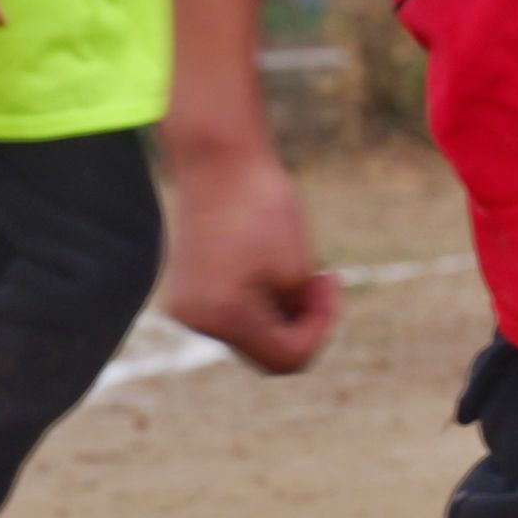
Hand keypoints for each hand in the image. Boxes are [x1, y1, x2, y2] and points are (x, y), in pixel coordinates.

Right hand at [159, 131, 342, 375]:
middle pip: (268, 352)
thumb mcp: (296, 268)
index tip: (330, 280)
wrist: (219, 160)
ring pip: (252, 334)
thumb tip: (290, 343)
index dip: (322, 327)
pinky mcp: (189, 291)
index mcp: (223, 318)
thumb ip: (297, 315)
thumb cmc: (262, 205)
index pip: (288, 357)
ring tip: (297, 267)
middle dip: (302, 322)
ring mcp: (187, 308)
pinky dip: (261, 300)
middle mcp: (196, 321)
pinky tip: (272, 266)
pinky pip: (234, 314)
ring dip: (283, 311)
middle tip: (321, 278)